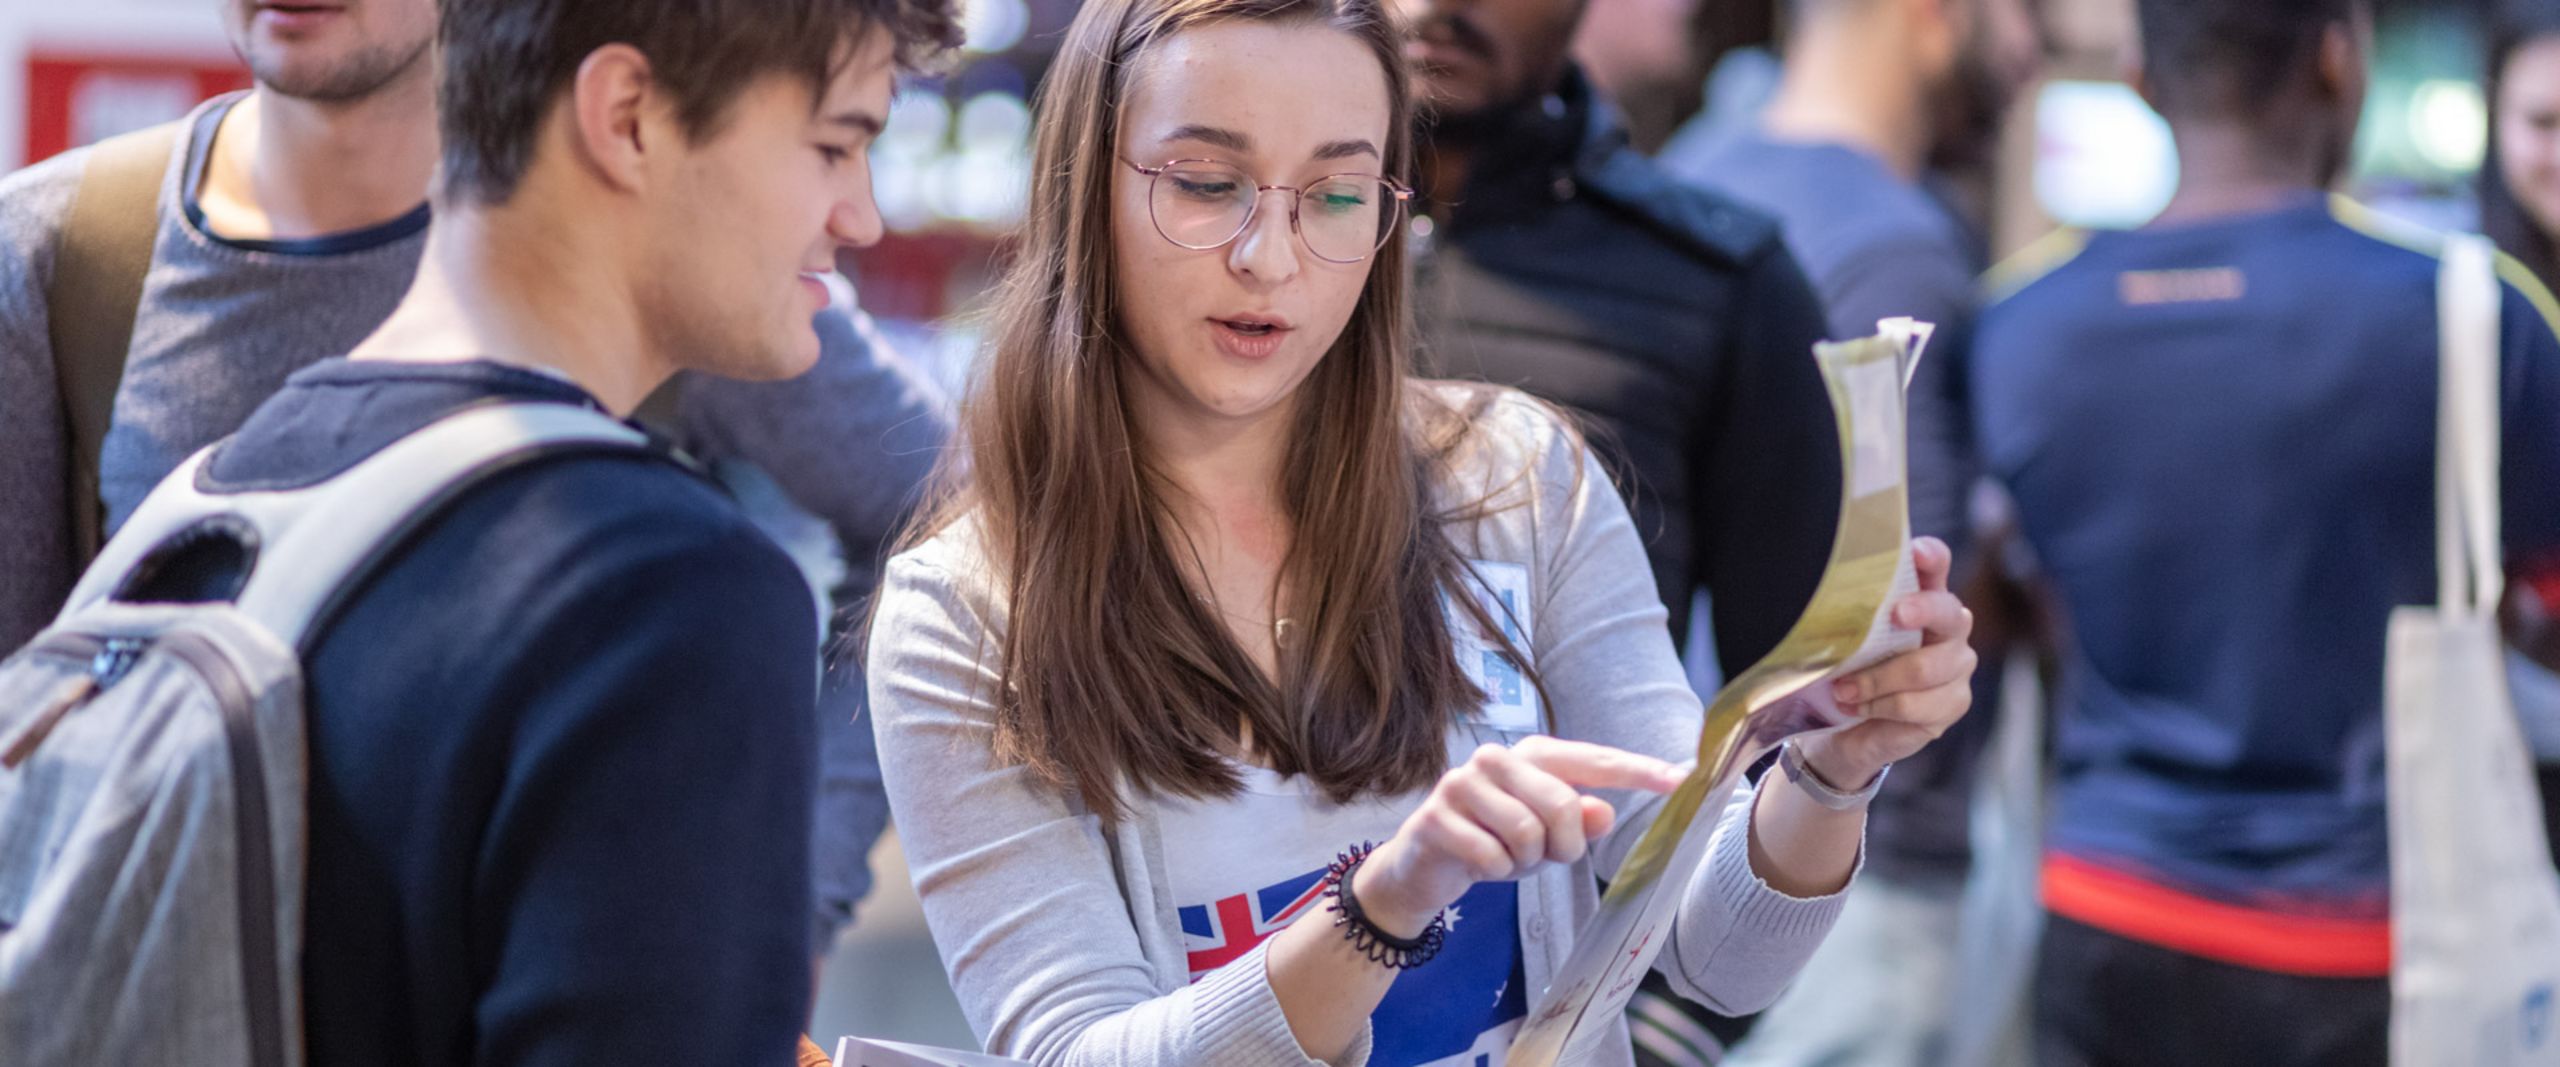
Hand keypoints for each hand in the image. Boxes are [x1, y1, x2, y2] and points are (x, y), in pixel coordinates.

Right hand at [1352, 737, 1684, 934]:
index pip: (1594, 760)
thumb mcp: (1545, 837)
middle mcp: (1496, 758)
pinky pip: (1492, 858)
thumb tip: (1605, 814)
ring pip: (1526, 833)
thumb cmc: (1493, 842)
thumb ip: (1578, 821)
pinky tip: (1479, 866)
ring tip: (1508, 859)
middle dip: (1562, 846)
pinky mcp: (1436, 816)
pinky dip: (1495, 874)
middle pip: (1562, 805)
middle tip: (1546, 858)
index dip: (1637, 770)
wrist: (1422, 868)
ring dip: (1525, 862)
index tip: (1681, 779)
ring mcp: (1461, 783)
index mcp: (1532, 754)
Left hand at [1800, 536, 1977, 787]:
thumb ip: (1845, 616)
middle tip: (1895, 614)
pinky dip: (1878, 706)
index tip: (1917, 552)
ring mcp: (1957, 665)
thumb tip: (1815, 599)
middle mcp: (1950, 626)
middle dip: (1922, 610)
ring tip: (1842, 689)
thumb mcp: (1843, 637)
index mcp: (1922, 596)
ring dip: (1876, 680)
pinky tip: (1856, 707)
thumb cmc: (1849, 667)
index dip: (1931, 557)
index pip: (1936, 566)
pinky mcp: (1953, 703)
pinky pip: (1915, 704)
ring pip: (1923, 668)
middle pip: (1948, 612)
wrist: (1851, 725)